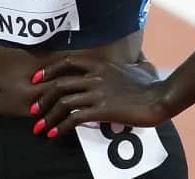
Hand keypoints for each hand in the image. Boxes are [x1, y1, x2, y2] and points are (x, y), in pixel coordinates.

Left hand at [28, 56, 169, 137]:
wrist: (161, 97)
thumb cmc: (151, 84)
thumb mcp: (138, 67)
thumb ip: (130, 64)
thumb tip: (137, 60)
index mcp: (100, 64)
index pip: (67, 62)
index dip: (48, 70)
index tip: (35, 79)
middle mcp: (95, 76)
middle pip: (59, 85)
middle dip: (43, 98)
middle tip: (33, 110)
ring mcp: (98, 93)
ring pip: (64, 103)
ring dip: (48, 116)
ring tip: (39, 128)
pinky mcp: (103, 110)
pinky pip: (75, 118)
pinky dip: (61, 127)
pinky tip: (54, 134)